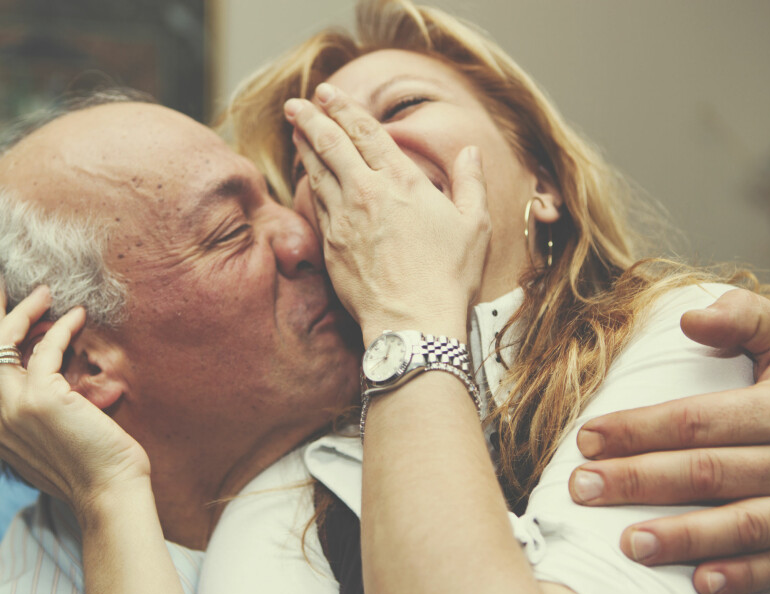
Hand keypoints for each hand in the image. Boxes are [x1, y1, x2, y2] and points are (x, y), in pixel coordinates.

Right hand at [0, 275, 150, 519]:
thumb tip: (43, 382)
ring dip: (23, 310)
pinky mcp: (41, 399)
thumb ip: (32, 416)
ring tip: (44, 291)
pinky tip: (78, 316)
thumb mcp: (48, 442)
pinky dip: (61, 327)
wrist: (110, 493)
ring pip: (4, 342)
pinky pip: (46, 348)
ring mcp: (13, 409)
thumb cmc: (91, 469)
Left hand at [283, 82, 489, 343]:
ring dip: (304, 145)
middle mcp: (367, 193)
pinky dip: (311, 183)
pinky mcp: (331, 245)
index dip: (345, 109)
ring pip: (318, 171)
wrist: (413, 322)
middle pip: (331, 144)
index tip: (328, 95)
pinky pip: (317, 205)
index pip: (366, 133)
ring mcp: (344, 219)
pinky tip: (308, 177)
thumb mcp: (475, 225)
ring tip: (295, 128)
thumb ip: (471, 183)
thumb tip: (470, 153)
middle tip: (296, 103)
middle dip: (312, 118)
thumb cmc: (449, 277)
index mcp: (402, 181)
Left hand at [568, 289, 769, 593]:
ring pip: (741, 527)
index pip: (699, 420)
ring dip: (683, 538)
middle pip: (707, 474)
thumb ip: (746, 319)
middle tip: (583, 488)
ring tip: (628, 543)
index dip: (640, 429)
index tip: (589, 438)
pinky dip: (744, 579)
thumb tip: (689, 317)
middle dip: (639, 482)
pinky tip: (701, 585)